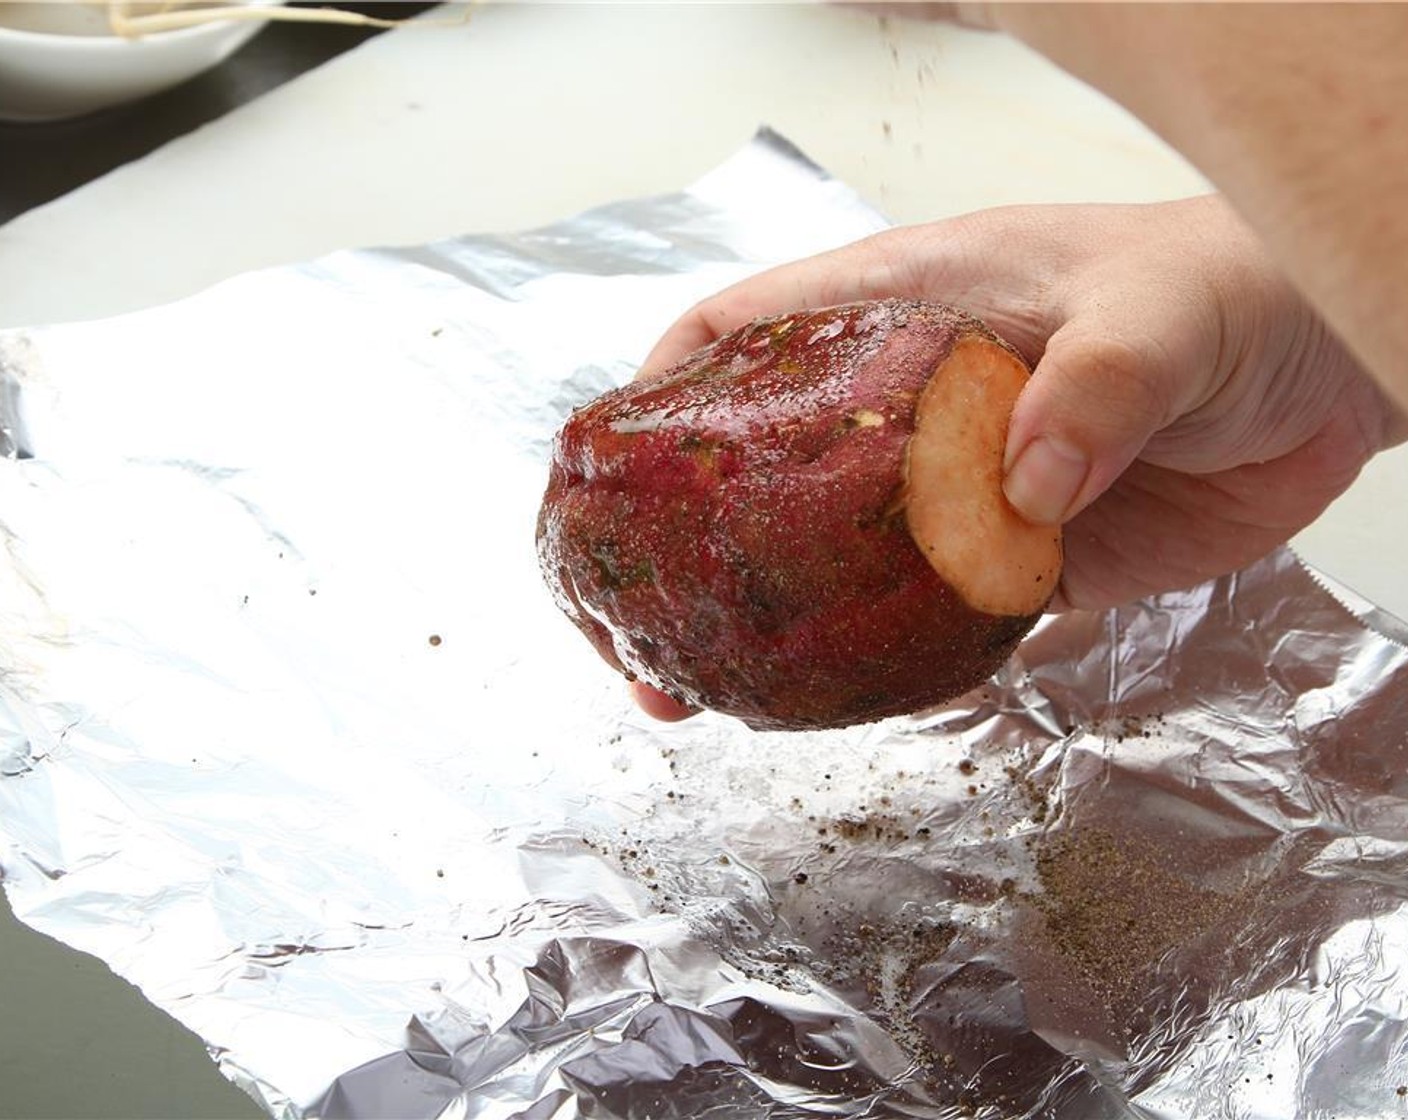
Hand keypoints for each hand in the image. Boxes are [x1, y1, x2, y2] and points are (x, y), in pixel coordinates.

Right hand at [638, 195, 1404, 616]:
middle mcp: (907, 404)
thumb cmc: (1234, 292)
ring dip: (760, 624)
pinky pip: (921, 621)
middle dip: (682, 540)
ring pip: (826, 560)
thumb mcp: (1159, 318)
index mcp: (908, 309)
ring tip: (692, 691)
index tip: (607, 466)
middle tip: (631, 625)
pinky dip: (871, 664)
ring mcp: (954, 491)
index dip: (662, 389)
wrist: (1327, 367)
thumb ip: (1093, 386)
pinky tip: (824, 705)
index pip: (747, 332)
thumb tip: (1020, 483)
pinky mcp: (1014, 563)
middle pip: (758, 465)